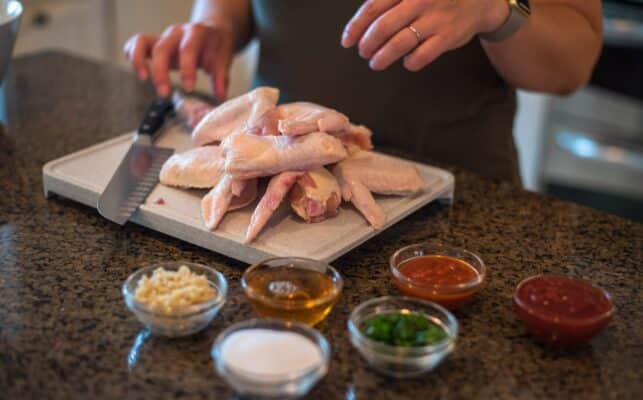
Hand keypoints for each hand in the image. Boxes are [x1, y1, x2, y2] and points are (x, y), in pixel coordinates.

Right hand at [123, 22, 234, 98]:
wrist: (212, 32)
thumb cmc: (216, 46)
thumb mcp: (223, 58)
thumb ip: (221, 76)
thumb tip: (220, 95)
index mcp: (196, 34)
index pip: (188, 49)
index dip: (187, 69)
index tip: (188, 87)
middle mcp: (177, 33)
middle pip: (162, 48)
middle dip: (160, 72)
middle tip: (164, 93)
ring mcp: (164, 36)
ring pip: (143, 42)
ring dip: (140, 61)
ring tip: (143, 79)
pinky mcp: (155, 42)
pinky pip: (137, 43)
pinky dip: (133, 55)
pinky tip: (139, 72)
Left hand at [341, 0, 509, 71]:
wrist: (479, 1)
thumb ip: (390, 2)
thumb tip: (361, 24)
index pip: (373, 7)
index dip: (356, 27)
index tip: (347, 41)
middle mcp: (419, 0)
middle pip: (383, 27)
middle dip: (367, 44)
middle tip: (363, 53)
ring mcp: (434, 19)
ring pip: (400, 43)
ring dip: (383, 57)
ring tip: (375, 63)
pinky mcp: (448, 36)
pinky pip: (422, 55)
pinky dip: (410, 62)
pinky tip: (406, 62)